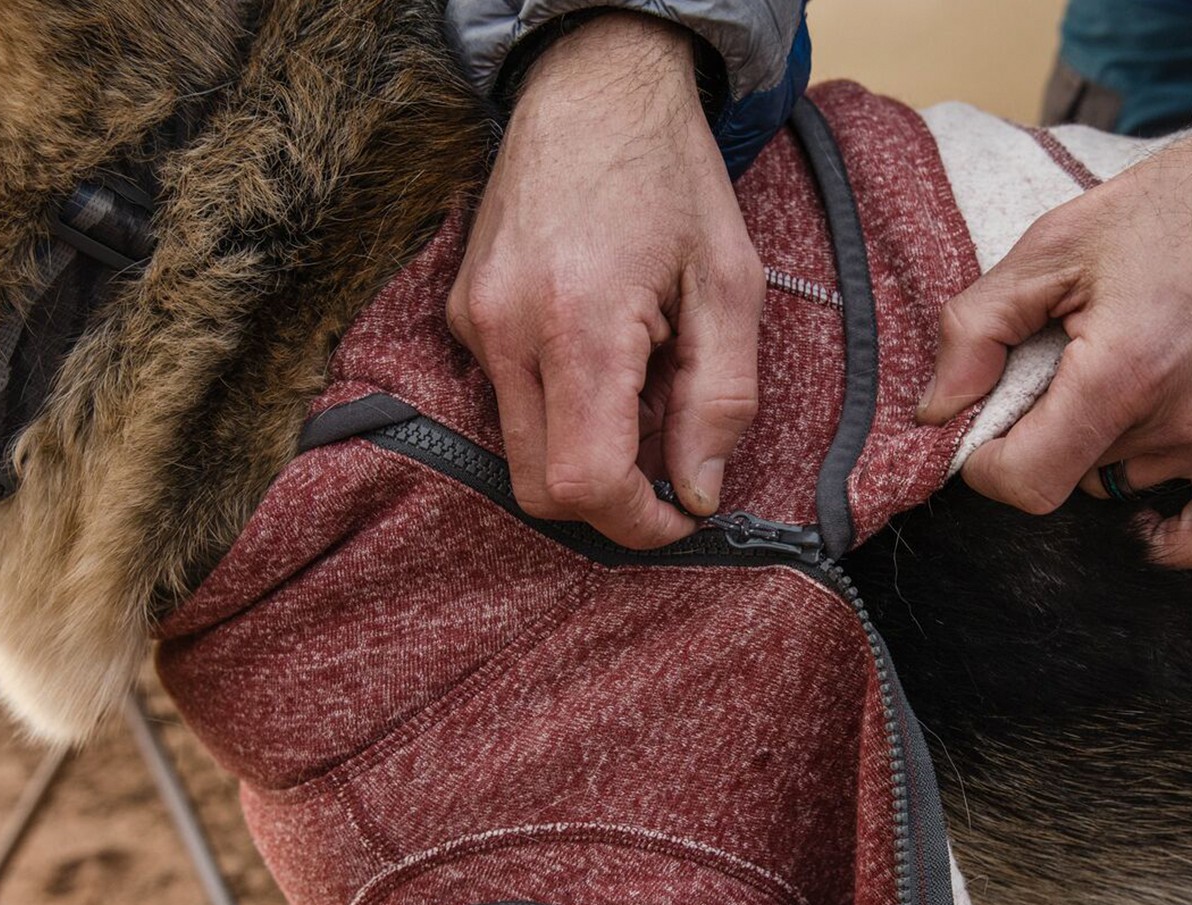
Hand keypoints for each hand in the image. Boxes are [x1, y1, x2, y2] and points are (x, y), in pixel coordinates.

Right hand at [446, 12, 763, 548]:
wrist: (592, 89)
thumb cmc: (672, 181)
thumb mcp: (730, 287)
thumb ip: (721, 402)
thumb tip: (697, 493)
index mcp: (581, 324)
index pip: (586, 484)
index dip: (639, 523)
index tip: (681, 514)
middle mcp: (509, 332)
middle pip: (540, 490)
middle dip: (608, 502)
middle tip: (665, 461)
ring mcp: (475, 325)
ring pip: (520, 455)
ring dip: (584, 453)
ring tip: (636, 387)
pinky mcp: (465, 317)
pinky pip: (506, 404)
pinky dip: (559, 410)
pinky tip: (598, 354)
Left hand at [917, 135, 1191, 564]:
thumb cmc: (1160, 212)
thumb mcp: (1051, 250)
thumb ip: (976, 329)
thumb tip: (935, 410)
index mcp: (1125, 374)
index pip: (1028, 481)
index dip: (986, 466)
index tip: (980, 430)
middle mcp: (1178, 420)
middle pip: (1068, 478)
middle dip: (1041, 436)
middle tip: (1058, 372)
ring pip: (1117, 480)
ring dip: (1096, 443)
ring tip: (1116, 372)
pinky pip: (1191, 529)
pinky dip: (1162, 521)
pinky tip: (1144, 492)